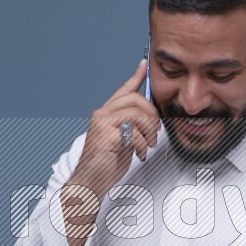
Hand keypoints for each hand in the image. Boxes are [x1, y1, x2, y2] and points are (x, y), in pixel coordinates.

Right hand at [69, 58, 160, 199]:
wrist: (90, 182)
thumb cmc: (106, 164)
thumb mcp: (123, 141)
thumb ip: (131, 126)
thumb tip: (149, 118)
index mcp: (106, 114)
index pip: (123, 90)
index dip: (136, 76)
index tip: (144, 63)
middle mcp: (102, 115)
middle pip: (135, 99)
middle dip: (151, 115)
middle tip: (155, 132)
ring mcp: (103, 124)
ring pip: (137, 114)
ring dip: (149, 131)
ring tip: (148, 145)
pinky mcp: (106, 136)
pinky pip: (134, 132)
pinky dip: (142, 144)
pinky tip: (140, 153)